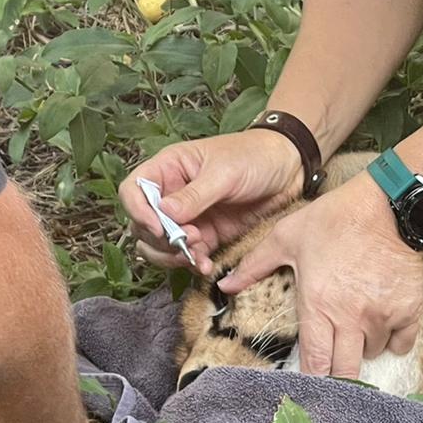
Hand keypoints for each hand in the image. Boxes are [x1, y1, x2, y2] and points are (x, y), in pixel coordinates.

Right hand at [120, 130, 303, 273]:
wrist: (288, 168)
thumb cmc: (254, 156)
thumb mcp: (223, 173)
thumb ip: (194, 195)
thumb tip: (164, 214)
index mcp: (169, 168)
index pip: (134, 191)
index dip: (139, 212)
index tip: (159, 228)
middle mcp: (173, 194)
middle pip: (143, 224)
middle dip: (160, 239)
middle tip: (188, 240)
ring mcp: (190, 217)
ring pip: (162, 245)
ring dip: (174, 256)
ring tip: (199, 253)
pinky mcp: (209, 235)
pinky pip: (190, 255)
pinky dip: (194, 263)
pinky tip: (206, 265)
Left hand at [217, 172, 422, 378]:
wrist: (386, 205)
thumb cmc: (333, 219)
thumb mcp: (286, 237)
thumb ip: (254, 266)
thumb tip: (224, 286)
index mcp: (318, 306)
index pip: (315, 362)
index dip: (311, 380)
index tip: (308, 383)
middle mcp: (351, 318)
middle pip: (345, 371)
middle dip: (337, 376)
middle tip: (333, 370)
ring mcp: (382, 317)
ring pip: (373, 354)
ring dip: (363, 349)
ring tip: (355, 331)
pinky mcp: (408, 311)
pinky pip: (402, 343)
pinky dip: (393, 341)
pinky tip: (383, 329)